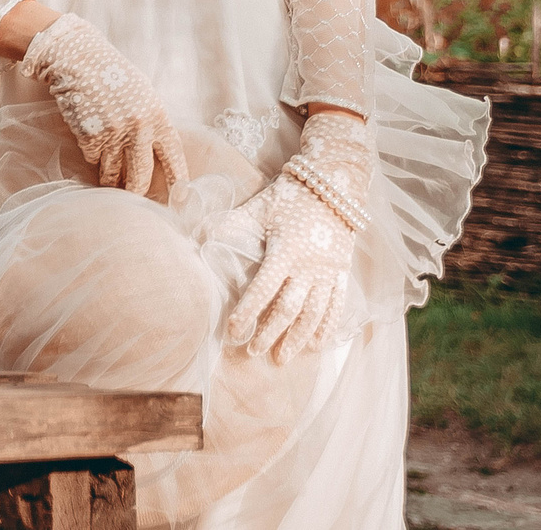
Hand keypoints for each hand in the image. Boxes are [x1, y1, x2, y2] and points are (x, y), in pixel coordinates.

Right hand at [17, 13, 187, 195]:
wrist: (79, 60)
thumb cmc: (113, 77)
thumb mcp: (143, 96)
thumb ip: (152, 123)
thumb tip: (159, 155)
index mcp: (158, 117)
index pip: (173, 157)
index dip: (178, 181)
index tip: (180, 198)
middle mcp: (139, 128)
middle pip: (141, 177)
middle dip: (137, 191)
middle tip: (133, 196)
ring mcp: (113, 134)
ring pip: (113, 174)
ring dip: (110, 179)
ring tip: (108, 175)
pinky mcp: (90, 137)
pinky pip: (93, 160)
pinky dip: (92, 156)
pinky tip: (90, 139)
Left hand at [227, 110, 370, 361]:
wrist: (335, 182)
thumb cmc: (290, 195)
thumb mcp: (258, 207)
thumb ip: (230, 224)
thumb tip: (197, 236)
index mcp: (285, 251)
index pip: (263, 289)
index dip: (247, 312)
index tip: (232, 332)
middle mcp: (309, 266)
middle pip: (289, 309)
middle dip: (270, 333)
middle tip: (253, 351)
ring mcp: (329, 272)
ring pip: (313, 314)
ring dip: (297, 338)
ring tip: (282, 357)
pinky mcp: (342, 272)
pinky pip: (337, 306)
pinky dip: (327, 327)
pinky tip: (316, 345)